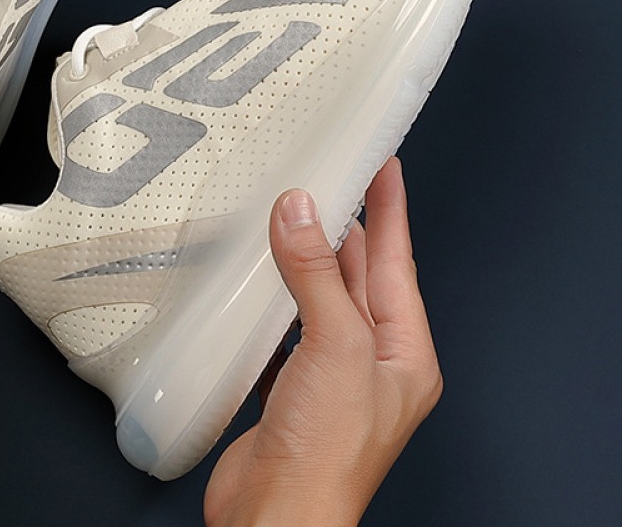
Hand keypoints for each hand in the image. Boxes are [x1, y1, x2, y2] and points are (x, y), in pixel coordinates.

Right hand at [204, 158, 442, 525]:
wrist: (274, 518)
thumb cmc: (326, 457)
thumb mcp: (334, 348)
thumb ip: (316, 275)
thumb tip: (301, 213)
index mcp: (402, 354)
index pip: (395, 261)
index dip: (390, 209)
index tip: (384, 166)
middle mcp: (370, 363)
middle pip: (356, 276)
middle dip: (342, 227)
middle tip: (326, 179)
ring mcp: (327, 377)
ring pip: (316, 300)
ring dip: (301, 260)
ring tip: (288, 218)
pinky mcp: (287, 388)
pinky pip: (282, 328)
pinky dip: (269, 300)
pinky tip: (254, 284)